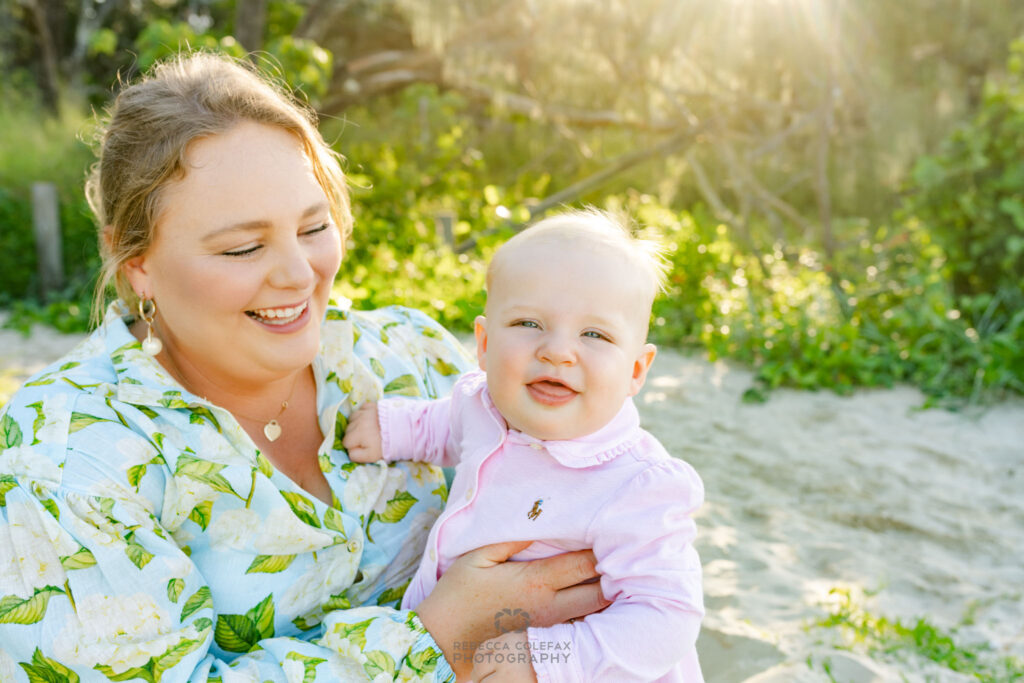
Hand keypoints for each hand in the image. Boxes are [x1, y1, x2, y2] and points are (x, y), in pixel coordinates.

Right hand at [342, 402, 383, 462]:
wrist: (405, 428)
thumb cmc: (387, 445)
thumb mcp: (372, 456)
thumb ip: (356, 456)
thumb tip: (350, 451)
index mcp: (357, 434)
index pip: (346, 442)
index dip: (353, 446)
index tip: (363, 447)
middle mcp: (358, 421)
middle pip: (348, 430)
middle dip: (354, 435)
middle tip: (366, 439)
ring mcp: (365, 412)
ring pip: (352, 418)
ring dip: (357, 424)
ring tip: (367, 429)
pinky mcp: (372, 405)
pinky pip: (361, 408)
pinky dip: (363, 413)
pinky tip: (370, 419)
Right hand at [415, 540, 607, 678]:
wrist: (445, 639)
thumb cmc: (458, 593)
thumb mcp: (478, 557)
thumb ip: (511, 539)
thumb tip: (538, 520)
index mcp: (535, 581)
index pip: (582, 565)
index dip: (603, 550)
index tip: (615, 534)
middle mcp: (549, 605)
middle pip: (599, 592)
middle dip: (615, 574)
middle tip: (625, 554)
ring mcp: (550, 624)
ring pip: (594, 611)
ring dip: (607, 592)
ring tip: (618, 573)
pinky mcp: (546, 635)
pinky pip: (580, 622)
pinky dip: (593, 608)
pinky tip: (599, 594)